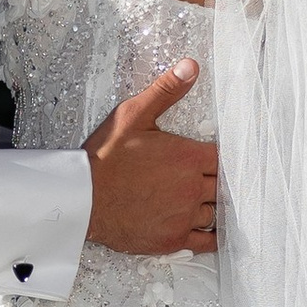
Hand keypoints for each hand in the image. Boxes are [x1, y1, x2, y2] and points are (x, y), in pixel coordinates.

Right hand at [83, 62, 217, 256]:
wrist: (82, 198)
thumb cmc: (105, 158)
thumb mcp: (134, 115)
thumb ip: (166, 90)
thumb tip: (190, 66)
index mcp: (189, 158)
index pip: (224, 157)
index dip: (220, 157)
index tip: (215, 158)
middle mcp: (193, 189)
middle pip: (224, 185)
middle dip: (218, 181)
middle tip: (211, 180)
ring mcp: (185, 216)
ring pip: (217, 212)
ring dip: (213, 206)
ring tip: (208, 201)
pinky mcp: (174, 239)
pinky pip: (207, 241)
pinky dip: (215, 236)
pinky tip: (215, 230)